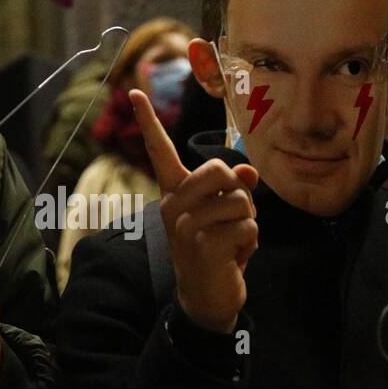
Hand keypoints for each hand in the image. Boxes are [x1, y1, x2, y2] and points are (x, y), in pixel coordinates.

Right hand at [132, 89, 259, 333]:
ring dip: (250, 222)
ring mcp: (184, 224)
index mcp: (174, 191)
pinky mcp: (202, 244)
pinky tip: (235, 257)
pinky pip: (247, 226)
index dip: (148, 120)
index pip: (159, 150)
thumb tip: (249, 169)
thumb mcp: (226, 214)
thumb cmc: (218, 249)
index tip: (135, 91)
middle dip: (240, 191)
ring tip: (234, 240)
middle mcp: (173, 203)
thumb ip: (235, 188)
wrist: (207, 297)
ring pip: (241, 200)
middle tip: (232, 218)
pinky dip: (251, 242)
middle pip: (221, 169)